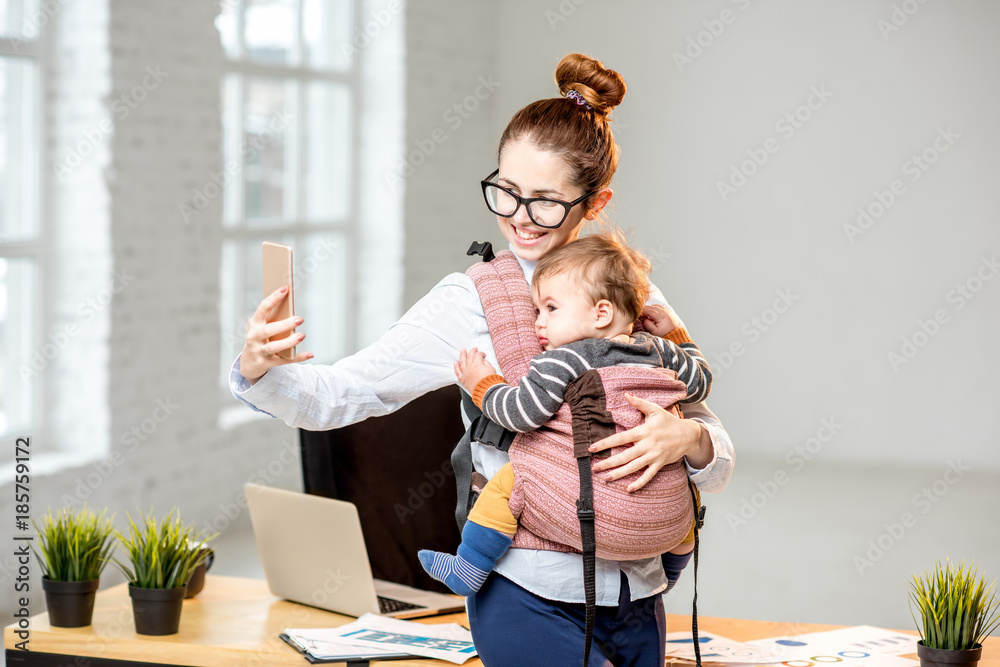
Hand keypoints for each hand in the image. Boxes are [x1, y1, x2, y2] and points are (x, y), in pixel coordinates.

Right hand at [239, 285, 313, 384]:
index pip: (263, 308)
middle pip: (268, 330)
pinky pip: (283, 361)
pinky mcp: (265, 364)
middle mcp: (254, 337)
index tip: (286, 288)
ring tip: (302, 336)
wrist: (248, 363)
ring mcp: (259, 352)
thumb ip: (274, 319)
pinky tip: (309, 354)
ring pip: (273, 347)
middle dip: (284, 324)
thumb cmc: (260, 339)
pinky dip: (297, 357)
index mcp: (254, 324)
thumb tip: (292, 308)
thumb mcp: (262, 328)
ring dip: (288, 342)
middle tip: (300, 319)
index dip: (274, 298)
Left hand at [454, 347, 497, 394]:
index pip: (477, 355)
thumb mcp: (492, 369)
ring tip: (462, 350)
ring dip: (462, 355)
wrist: (487, 392)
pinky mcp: (463, 380)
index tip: (484, 355)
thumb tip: (482, 360)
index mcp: (477, 364)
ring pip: (462, 362)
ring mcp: (466, 374)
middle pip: (469, 356)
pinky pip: (458, 372)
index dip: (481, 353)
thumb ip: (486, 363)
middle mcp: (470, 367)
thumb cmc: (491, 381)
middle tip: (474, 348)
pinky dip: (456, 367)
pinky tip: (455, 363)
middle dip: (472, 351)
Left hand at [588, 392, 707, 491]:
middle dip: (608, 462)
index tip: (592, 448)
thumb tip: (626, 394)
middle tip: (594, 468)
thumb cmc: (669, 421)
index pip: (620, 438)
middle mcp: (647, 445)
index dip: (605, 443)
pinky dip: (639, 483)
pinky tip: (629, 489)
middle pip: (624, 456)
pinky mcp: (660, 464)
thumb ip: (639, 403)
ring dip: (619, 473)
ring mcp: (654, 456)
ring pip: (634, 467)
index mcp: (643, 431)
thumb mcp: (655, 409)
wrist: (689, 435)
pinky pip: (648, 475)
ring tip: (605, 478)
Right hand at [640, 304, 683, 336]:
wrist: (674, 335)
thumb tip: (643, 318)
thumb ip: (648, 325)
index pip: (650, 311)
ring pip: (656, 305)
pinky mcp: (668, 311)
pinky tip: (650, 311)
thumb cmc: (663, 334)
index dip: (642, 311)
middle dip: (645, 309)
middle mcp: (665, 312)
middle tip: (638, 312)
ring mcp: (667, 311)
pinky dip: (654, 308)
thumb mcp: (654, 332)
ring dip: (649, 307)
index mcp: (662, 316)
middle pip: (652, 307)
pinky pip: (660, 307)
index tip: (637, 313)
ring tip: (644, 311)